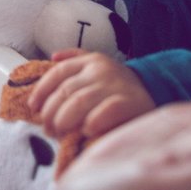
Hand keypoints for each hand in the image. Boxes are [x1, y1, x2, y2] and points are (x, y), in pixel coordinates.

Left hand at [28, 49, 155, 137]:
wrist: (157, 90)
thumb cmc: (119, 83)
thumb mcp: (98, 64)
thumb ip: (75, 59)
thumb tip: (52, 57)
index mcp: (91, 61)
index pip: (58, 73)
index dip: (42, 90)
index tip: (33, 107)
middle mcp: (101, 70)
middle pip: (65, 90)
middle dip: (51, 112)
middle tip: (47, 128)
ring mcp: (115, 86)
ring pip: (79, 101)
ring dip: (64, 119)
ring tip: (59, 132)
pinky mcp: (129, 103)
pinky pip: (105, 112)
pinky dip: (92, 122)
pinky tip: (85, 131)